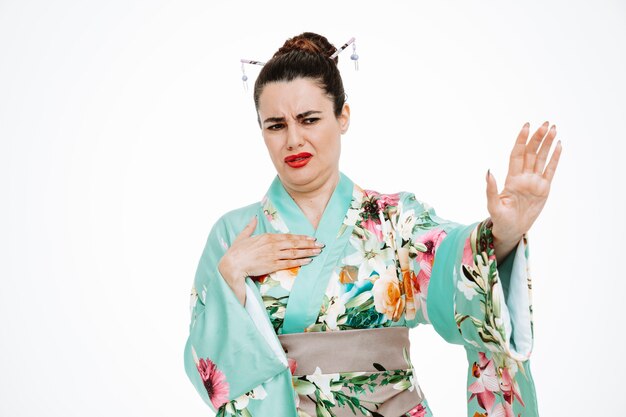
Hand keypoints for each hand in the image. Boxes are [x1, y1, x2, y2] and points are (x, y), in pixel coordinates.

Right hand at [218, 216, 323, 304]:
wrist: (232, 264)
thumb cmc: (236, 251)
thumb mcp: (243, 236)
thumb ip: (250, 227)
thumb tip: (253, 218)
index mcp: (267, 237)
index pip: (289, 236)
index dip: (301, 237)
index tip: (311, 238)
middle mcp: (273, 244)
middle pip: (295, 243)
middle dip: (309, 244)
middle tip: (321, 244)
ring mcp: (273, 255)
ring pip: (295, 252)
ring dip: (308, 252)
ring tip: (318, 252)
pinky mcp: (272, 265)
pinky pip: (289, 263)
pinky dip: (300, 262)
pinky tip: (309, 261)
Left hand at [486, 121, 561, 259]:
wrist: (511, 230)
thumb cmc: (500, 219)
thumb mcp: (493, 205)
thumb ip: (490, 189)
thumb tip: (488, 172)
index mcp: (511, 178)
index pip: (517, 154)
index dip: (521, 140)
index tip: (526, 126)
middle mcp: (523, 177)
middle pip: (531, 152)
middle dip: (538, 138)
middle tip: (546, 124)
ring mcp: (534, 182)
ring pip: (542, 158)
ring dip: (547, 144)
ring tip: (554, 129)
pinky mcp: (544, 189)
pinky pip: (550, 170)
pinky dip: (555, 158)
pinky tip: (559, 146)